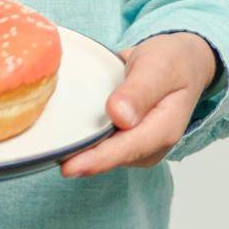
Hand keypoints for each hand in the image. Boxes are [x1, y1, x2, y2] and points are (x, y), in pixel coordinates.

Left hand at [59, 32, 217, 177]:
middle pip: (111, 157)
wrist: (182, 62)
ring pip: (104, 152)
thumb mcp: (159, 66)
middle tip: (46, 156)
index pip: (126, 149)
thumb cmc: (172, 61)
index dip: (97, 160)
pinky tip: (65, 132)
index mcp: (164, 129)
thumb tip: (119, 117)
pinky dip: (85, 139)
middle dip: (81, 159)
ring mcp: (137, 145)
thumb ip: (140, 90)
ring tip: (49, 145)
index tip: (69, 166)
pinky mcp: (125, 138)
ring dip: (80, 150)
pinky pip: (102, 143)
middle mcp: (150, 145)